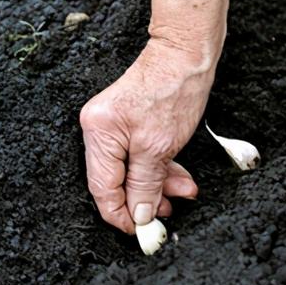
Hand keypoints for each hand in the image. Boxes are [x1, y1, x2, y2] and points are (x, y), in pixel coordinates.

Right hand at [80, 37, 217, 232]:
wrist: (186, 52)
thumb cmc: (173, 90)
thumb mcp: (160, 148)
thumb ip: (145, 185)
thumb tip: (139, 215)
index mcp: (98, 134)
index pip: (102, 188)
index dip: (120, 215)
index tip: (141, 231)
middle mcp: (99, 129)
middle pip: (116, 180)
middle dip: (144, 198)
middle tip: (168, 213)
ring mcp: (113, 125)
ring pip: (131, 169)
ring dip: (158, 184)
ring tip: (183, 192)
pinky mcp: (129, 122)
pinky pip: (139, 154)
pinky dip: (159, 167)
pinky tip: (178, 177)